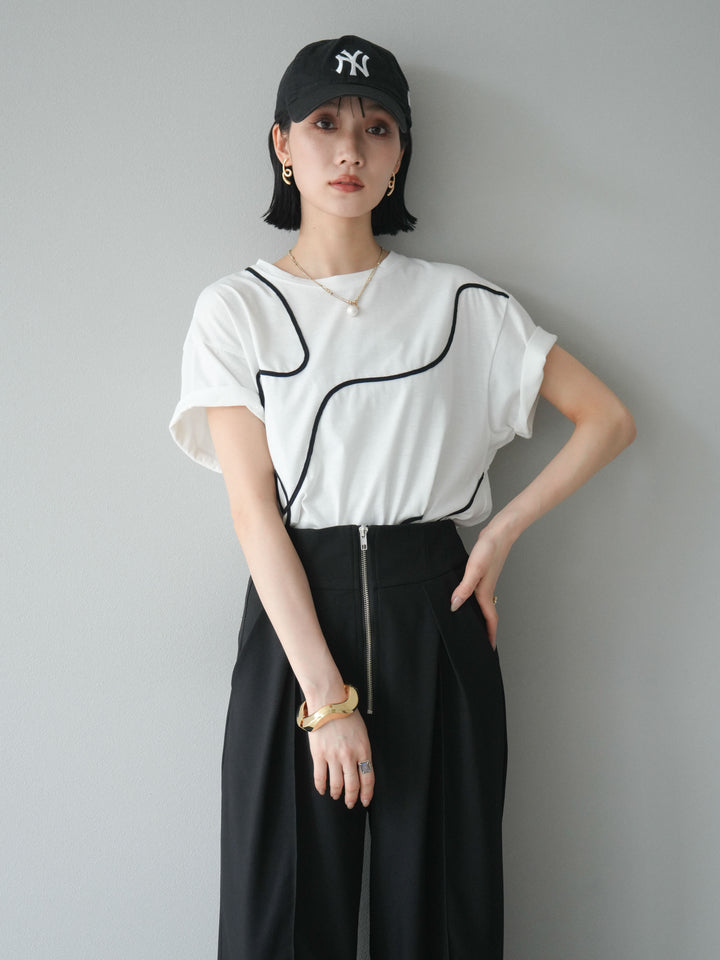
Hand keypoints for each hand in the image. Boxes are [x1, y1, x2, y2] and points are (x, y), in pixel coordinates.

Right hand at [307, 711, 373, 808]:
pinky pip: (320, 777)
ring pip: (337, 784)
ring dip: (337, 793)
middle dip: (352, 798)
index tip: (365, 801)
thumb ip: (362, 750)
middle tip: (350, 803)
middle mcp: (350, 756)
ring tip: (336, 796)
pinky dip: (321, 787)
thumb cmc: (346, 713)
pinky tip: (323, 790)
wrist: (329, 702)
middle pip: (353, 785)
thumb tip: (361, 766)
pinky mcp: (319, 754)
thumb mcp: (362, 732)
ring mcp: (333, 756)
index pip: (368, 778)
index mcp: (363, 749)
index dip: (367, 793)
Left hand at [450, 525, 512, 648]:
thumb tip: (455, 605)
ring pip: (483, 605)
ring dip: (480, 616)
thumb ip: (465, 587)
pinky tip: (465, 598)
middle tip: (480, 643)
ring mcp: (485, 582)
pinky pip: (478, 594)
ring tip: (473, 625)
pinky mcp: (482, 573)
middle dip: (486, 630)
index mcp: (485, 592)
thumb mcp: (474, 569)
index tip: (489, 649)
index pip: (489, 619)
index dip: (489, 635)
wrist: (499, 532)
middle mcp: (487, 589)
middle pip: (487, 615)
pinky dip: (474, 602)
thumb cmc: (489, 549)